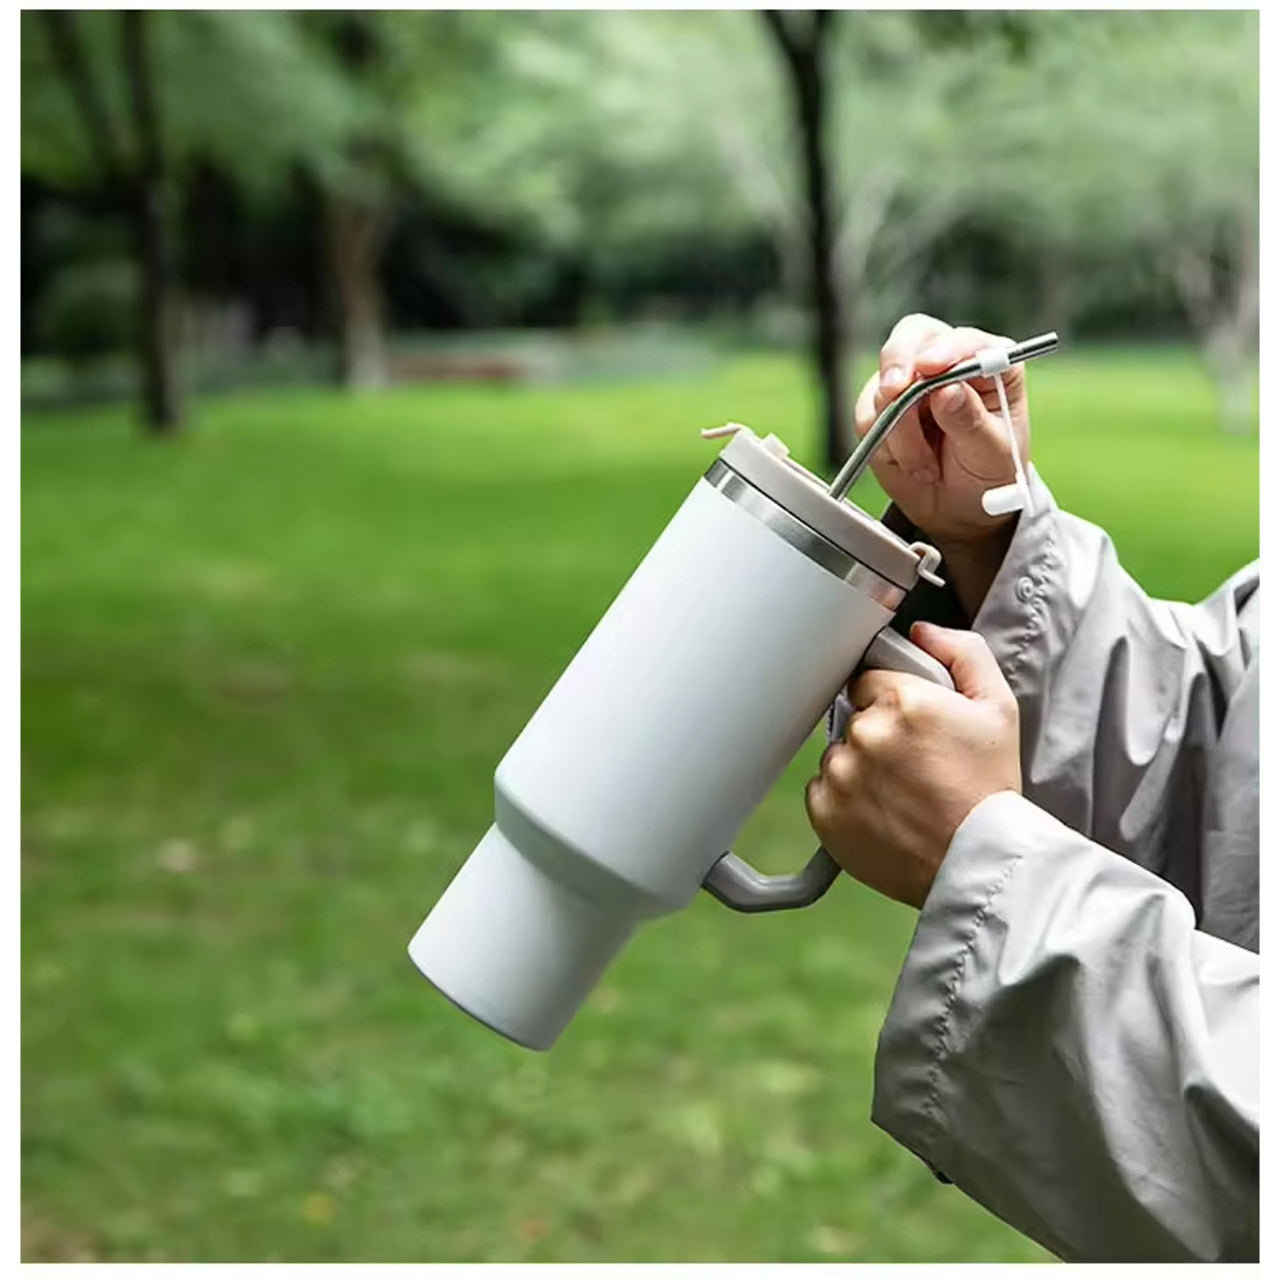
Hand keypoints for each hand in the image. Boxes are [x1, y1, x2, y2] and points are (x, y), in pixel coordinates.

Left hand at [805, 623, 1020, 909]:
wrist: (977, 860)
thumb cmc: (989, 788)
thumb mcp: (998, 707)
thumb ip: (963, 653)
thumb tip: (923, 631)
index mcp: (902, 699)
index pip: (868, 680)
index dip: (890, 701)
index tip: (909, 725)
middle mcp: (866, 733)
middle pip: (854, 718)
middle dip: (878, 734)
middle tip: (912, 763)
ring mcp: (841, 774)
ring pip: (838, 755)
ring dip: (859, 767)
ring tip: (900, 792)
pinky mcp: (825, 812)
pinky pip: (822, 792)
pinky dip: (844, 801)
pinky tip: (881, 812)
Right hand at [854, 314, 1032, 554]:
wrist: (961, 508)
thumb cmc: (988, 473)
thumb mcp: (991, 451)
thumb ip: (969, 419)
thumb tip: (946, 390)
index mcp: (989, 363)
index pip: (963, 341)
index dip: (944, 350)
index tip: (930, 367)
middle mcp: (947, 364)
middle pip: (912, 338)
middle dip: (899, 364)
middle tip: (895, 391)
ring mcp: (911, 384)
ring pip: (884, 385)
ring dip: (900, 431)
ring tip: (927, 467)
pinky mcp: (881, 408)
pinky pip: (866, 415)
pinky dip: (884, 444)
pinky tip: (911, 463)